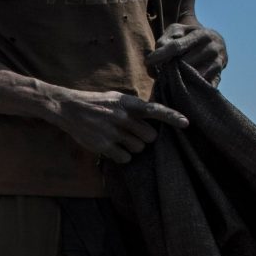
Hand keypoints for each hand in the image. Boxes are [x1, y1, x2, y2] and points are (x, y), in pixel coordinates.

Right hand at [45, 86, 187, 163]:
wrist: (69, 108)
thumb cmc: (96, 103)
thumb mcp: (117, 98)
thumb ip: (135, 107)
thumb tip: (154, 117)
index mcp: (128, 103)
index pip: (155, 110)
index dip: (172, 117)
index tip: (186, 123)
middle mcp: (122, 117)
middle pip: (150, 136)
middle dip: (145, 137)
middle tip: (132, 133)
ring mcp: (113, 132)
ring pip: (139, 148)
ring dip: (133, 146)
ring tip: (119, 138)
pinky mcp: (104, 145)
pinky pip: (125, 157)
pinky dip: (121, 155)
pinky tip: (112, 147)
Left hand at [152, 22, 227, 83]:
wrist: (216, 44)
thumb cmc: (190, 37)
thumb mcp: (177, 31)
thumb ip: (165, 39)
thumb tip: (158, 54)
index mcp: (201, 34)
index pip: (176, 47)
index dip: (160, 55)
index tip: (148, 61)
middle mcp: (212, 48)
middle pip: (183, 63)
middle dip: (169, 67)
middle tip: (162, 68)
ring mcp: (217, 64)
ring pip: (191, 77)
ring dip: (178, 78)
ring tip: (172, 74)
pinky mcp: (218, 77)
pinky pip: (199, 86)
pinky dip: (188, 87)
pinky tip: (182, 83)